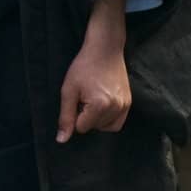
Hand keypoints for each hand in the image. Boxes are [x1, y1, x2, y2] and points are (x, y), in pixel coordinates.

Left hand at [57, 0, 131, 142]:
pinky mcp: (129, 102)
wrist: (105, 49)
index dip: (76, 114)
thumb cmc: (84, 67)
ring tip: (94, 99)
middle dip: (87, 116)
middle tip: (86, 95)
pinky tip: (103, 105)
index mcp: (100, 105)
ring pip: (106, 127)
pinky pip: (118, 122)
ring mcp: (125, 105)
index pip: (81, 128)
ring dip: (97, 119)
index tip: (78, 97)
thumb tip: (61, 140)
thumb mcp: (69, 90)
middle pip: (94, 128)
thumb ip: (66, 117)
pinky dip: (108, 119)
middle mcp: (116, 108)